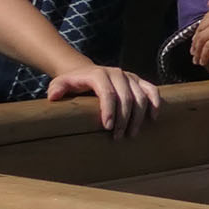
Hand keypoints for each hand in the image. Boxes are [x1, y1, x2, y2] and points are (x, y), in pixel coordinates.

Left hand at [43, 65, 158, 138]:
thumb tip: (54, 97)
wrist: (84, 71)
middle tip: (118, 137)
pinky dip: (154, 103)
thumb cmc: (72, 83)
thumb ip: (56, 88)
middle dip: (124, 119)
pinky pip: (151, 90)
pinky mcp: (138, 80)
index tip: (108, 127)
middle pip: (126, 97)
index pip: (108, 93)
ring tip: (131, 134)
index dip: (109, 110)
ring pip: (140, 96)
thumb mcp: (60, 83)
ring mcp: (129, 76)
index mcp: (99, 74)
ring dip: (138, 117)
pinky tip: (153, 117)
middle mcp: (117, 73)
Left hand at [191, 0, 208, 67]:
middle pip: (202, 26)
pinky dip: (204, 55)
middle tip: (194, 52)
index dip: (201, 29)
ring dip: (197, 50)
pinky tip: (204, 62)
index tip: (199, 39)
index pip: (208, 16)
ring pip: (203, 37)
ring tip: (197, 59)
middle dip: (196, 41)